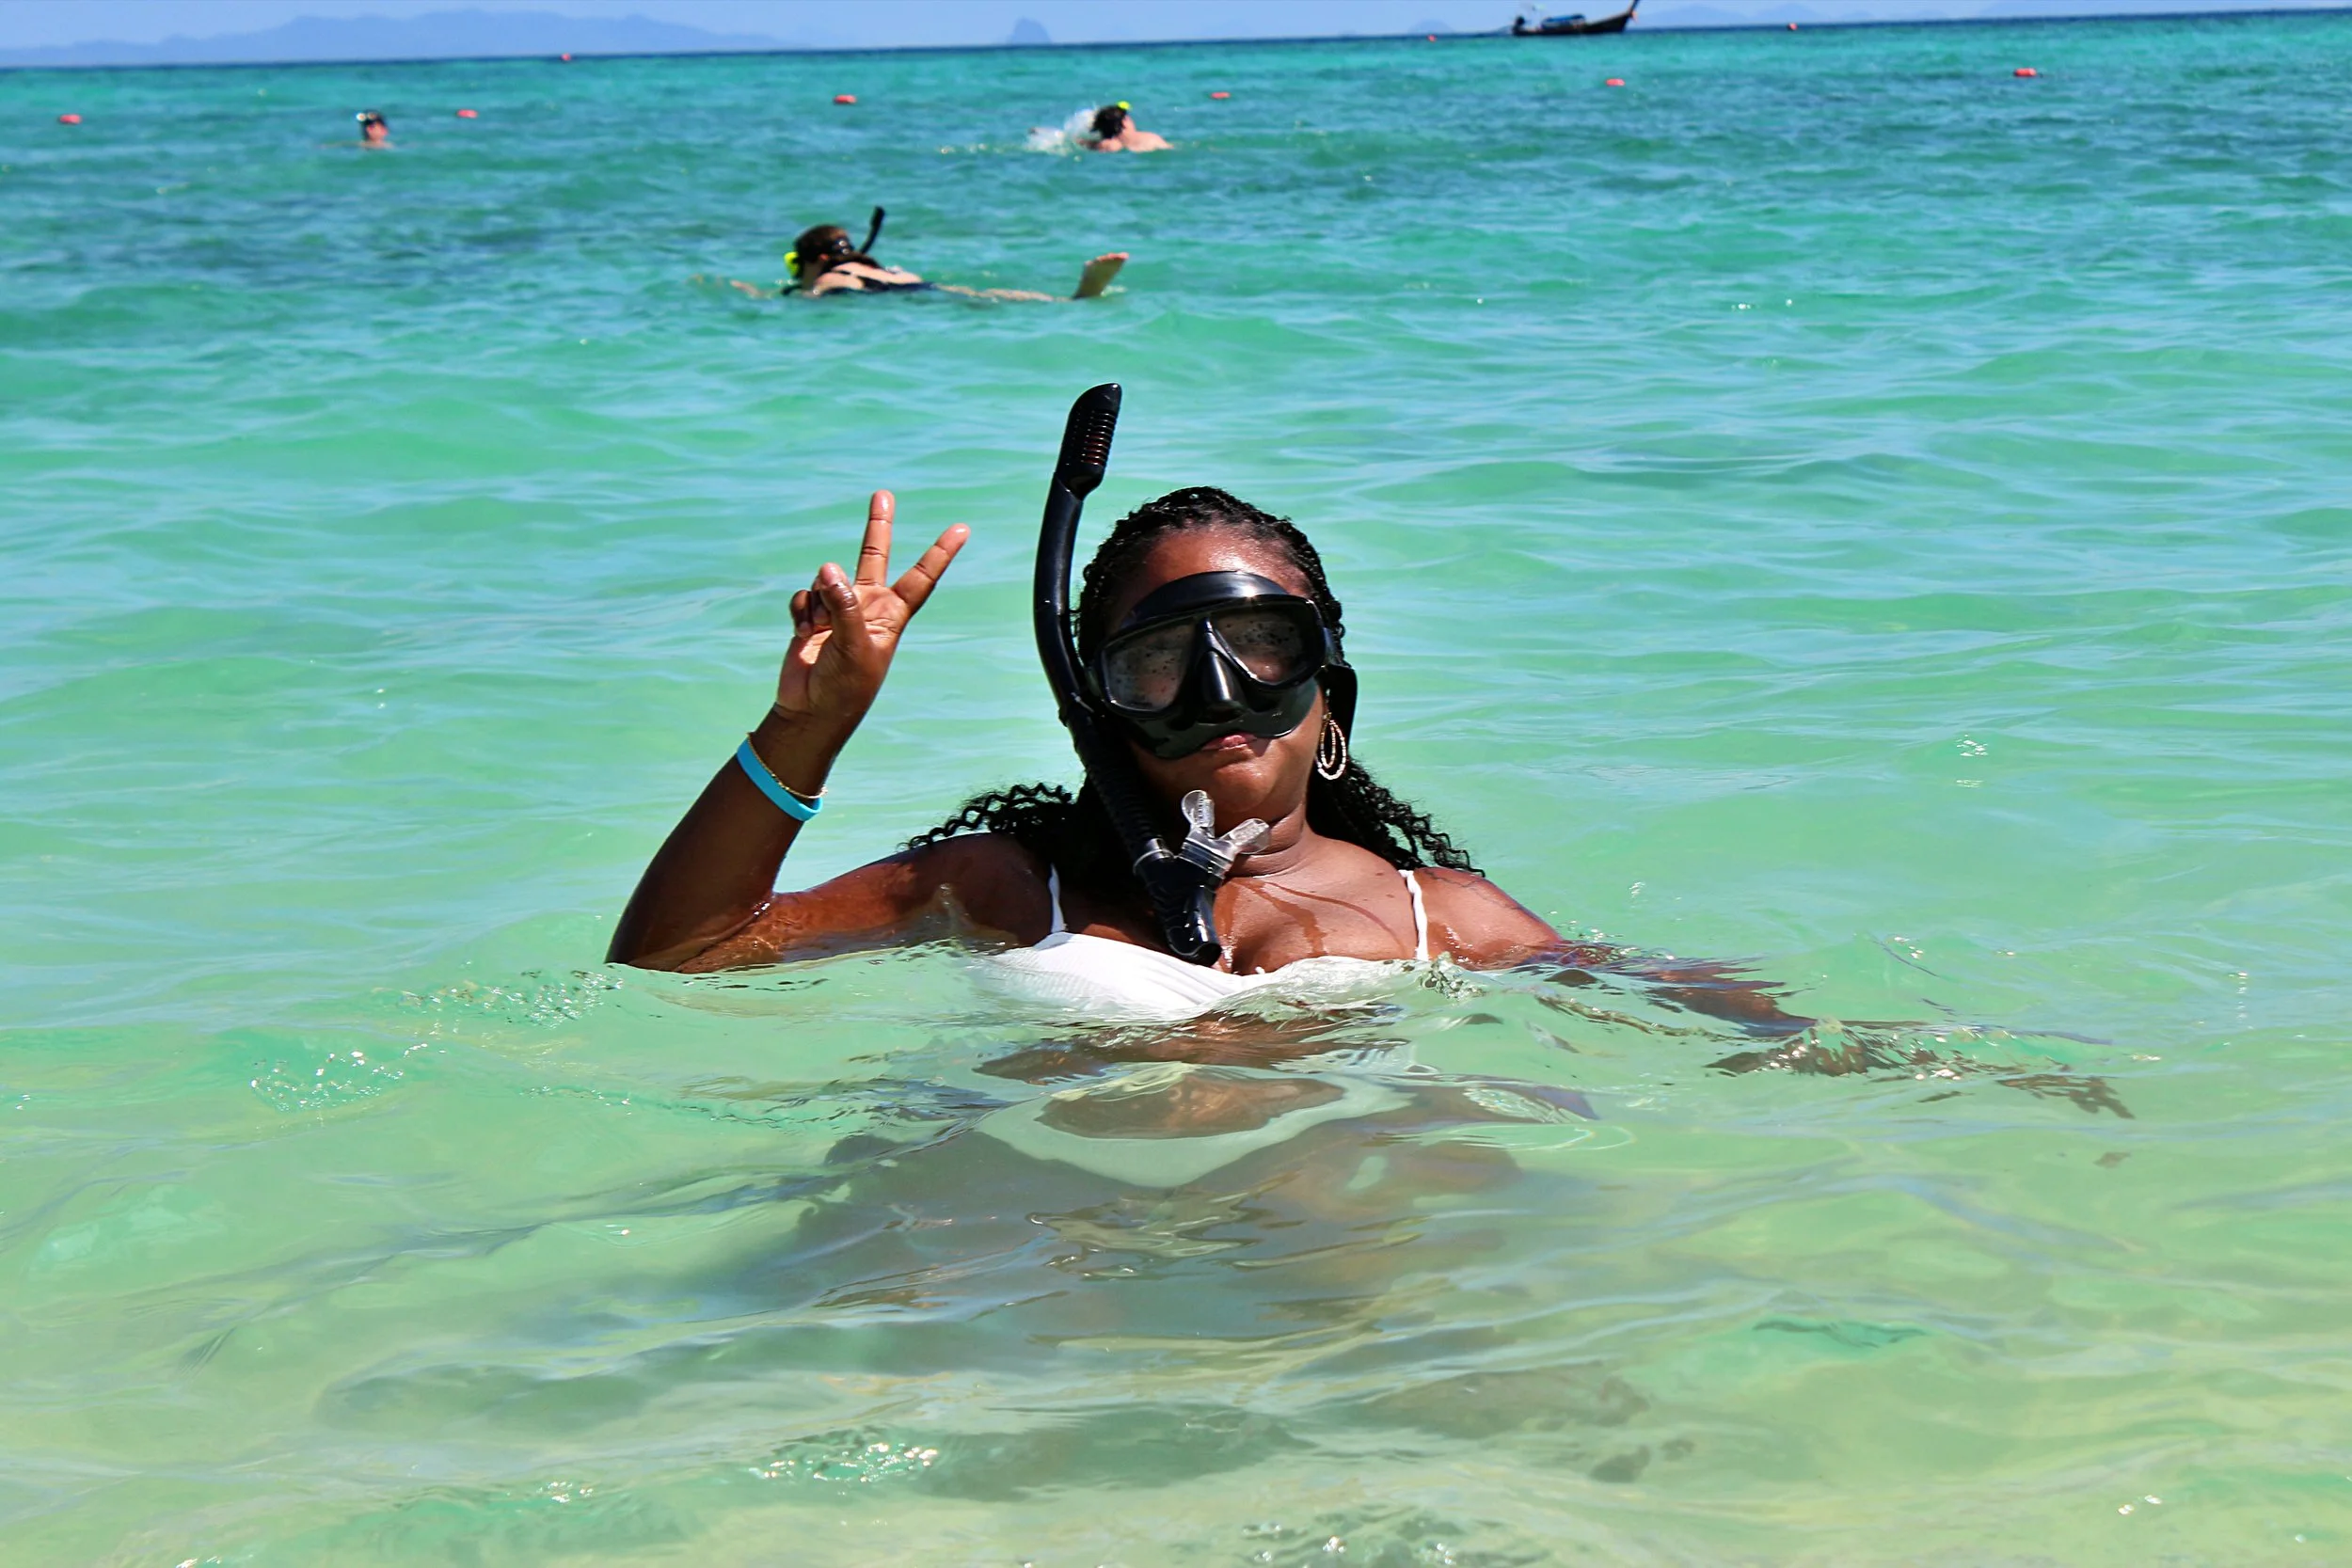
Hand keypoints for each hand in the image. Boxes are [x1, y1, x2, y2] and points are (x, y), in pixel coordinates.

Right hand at [773, 491, 967, 742]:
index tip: (962, 529)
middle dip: (878, 526)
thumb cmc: (845, 686)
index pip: (922, 576)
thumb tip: (829, 567)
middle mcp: (867, 606)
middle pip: (874, 557)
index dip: (940, 552)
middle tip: (883, 495)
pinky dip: (802, 610)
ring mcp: (839, 610)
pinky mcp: (812, 616)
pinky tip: (804, 631)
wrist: (811, 711)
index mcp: (891, 614)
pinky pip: (804, 595)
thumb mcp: (853, 646)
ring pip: (827, 580)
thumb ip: (843, 604)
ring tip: (822, 630)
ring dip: (820, 600)